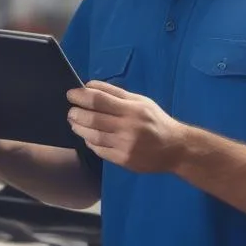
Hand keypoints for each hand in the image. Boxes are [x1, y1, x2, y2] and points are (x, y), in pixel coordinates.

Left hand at [67, 81, 187, 172]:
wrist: (175, 148)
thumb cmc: (155, 120)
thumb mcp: (140, 101)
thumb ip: (115, 93)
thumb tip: (89, 86)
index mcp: (132, 109)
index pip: (99, 100)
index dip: (81, 96)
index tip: (71, 94)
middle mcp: (127, 127)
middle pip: (93, 118)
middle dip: (76, 113)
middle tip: (71, 111)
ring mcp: (125, 145)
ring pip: (93, 136)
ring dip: (79, 128)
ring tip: (74, 122)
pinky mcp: (123, 160)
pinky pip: (99, 150)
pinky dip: (89, 142)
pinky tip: (88, 137)